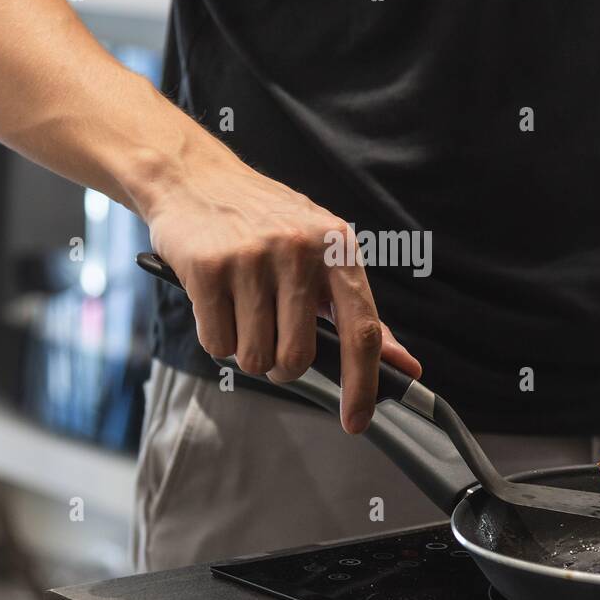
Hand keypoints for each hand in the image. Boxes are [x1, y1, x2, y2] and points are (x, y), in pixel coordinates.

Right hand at [146, 145, 420, 432]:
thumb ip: (359, 313)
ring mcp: (252, 258)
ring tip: (242, 313)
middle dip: (282, 367)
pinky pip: (217, 343)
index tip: (356, 421)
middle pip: (298, 357)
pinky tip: (216, 304)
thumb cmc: (264, 222)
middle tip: (271, 341)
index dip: (363, 384)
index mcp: (338, 248)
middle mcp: (299, 250)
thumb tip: (405, 365)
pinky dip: (216, 338)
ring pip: (255, 357)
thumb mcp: (321, 253)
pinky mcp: (208, 268)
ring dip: (246, 352)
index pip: (363, 330)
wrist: (194, 178)